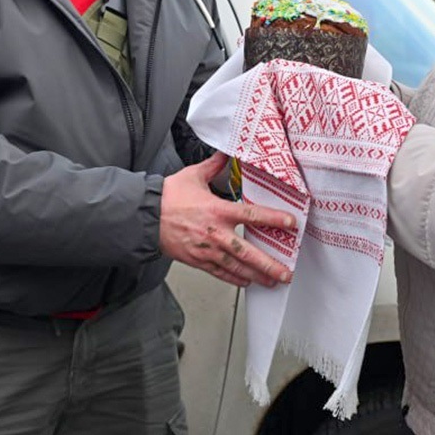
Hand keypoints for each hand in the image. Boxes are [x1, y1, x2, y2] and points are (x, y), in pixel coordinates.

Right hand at [160, 152, 295, 287]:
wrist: (144, 218)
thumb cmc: (167, 197)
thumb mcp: (193, 175)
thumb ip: (213, 165)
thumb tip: (226, 151)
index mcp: (217, 210)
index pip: (252, 215)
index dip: (273, 219)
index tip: (291, 223)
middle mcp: (215, 233)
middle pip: (247, 253)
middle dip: (269, 264)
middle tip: (286, 272)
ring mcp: (207, 250)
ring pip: (236, 267)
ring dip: (256, 275)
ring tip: (272, 281)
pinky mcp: (197, 260)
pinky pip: (220, 273)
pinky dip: (234, 279)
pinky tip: (247, 282)